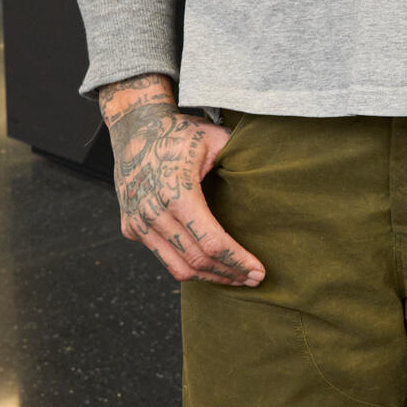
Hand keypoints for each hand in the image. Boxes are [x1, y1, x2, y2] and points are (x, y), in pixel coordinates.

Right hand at [100, 75, 264, 286]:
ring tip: (233, 277)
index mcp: (176, 192)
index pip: (211, 242)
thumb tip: (275, 172)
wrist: (135, 127)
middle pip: (197, 260)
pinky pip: (163, 258)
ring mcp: (138, 223)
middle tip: (252, 278)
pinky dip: (187, 266)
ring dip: (209, 277)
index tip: (258, 271)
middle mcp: (153, 212)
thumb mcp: (215, 138)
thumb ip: (242, 157)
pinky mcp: (130, 228)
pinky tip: (208, 264)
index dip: (238, 261)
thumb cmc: (179, 133)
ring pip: (178, 268)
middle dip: (229, 273)